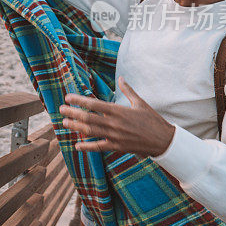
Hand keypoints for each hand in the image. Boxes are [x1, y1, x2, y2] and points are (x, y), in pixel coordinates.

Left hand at [58, 77, 175, 156]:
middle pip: (88, 118)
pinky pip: (99, 147)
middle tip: (61, 110)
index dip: (79, 100)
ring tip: (64, 123)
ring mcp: (115, 136)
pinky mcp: (117, 147)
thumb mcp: (140, 102)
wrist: (164, 141)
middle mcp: (114, 123)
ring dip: (76, 127)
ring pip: (90, 132)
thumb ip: (128, 90)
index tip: (68, 97)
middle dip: (72, 113)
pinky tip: (77, 146)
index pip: (94, 104)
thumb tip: (121, 78)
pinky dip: (87, 147)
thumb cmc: (153, 120)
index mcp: (119, 110)